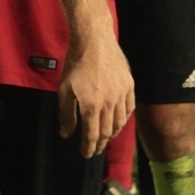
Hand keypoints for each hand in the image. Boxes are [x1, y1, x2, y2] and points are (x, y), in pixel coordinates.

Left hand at [57, 31, 134, 157]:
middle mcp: (110, 103)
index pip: (92, 134)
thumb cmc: (75, 63)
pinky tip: (119, 121)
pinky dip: (125, 119)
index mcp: (91, 105)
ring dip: (112, 133)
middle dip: (100, 143)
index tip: (86, 154)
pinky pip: (130, 108)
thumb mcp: (64, 89)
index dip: (89, 147)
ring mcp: (122, 94)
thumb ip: (66, 113)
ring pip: (120, 122)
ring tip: (106, 137)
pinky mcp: (130, 85)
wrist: (94, 41)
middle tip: (95, 149)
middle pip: (107, 131)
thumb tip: (66, 134)